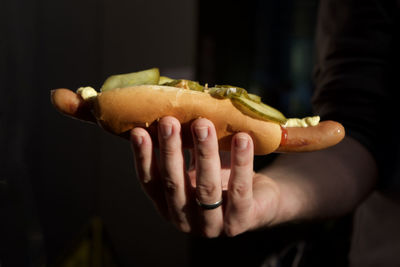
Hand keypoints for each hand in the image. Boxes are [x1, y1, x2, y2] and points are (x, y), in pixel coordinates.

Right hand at [130, 116, 280, 236]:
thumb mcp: (199, 163)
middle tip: (169, 121)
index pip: (150, 182)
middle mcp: (186, 220)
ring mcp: (213, 225)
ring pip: (205, 187)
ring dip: (203, 153)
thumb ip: (185, 146)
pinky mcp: (242, 221)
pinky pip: (240, 190)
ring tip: (203, 124)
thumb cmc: (224, 176)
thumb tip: (171, 108)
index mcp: (169, 205)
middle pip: (173, 185)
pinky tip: (242, 138)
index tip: (139, 131)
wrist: (262, 199)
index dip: (143, 157)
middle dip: (170, 151)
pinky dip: (240, 162)